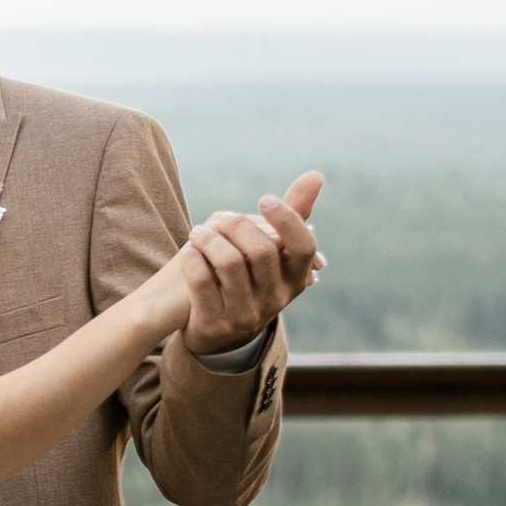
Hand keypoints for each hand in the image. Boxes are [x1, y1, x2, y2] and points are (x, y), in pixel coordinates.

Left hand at [180, 170, 326, 356]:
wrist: (217, 331)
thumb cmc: (250, 278)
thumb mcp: (274, 254)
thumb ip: (294, 214)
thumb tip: (316, 174)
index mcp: (295, 279)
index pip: (302, 246)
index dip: (286, 219)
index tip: (264, 199)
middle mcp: (275, 300)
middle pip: (261, 250)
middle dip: (236, 225)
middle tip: (220, 219)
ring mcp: (245, 315)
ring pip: (229, 263)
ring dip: (209, 238)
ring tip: (198, 232)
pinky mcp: (214, 323)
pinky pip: (201, 282)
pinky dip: (192, 259)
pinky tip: (189, 249)